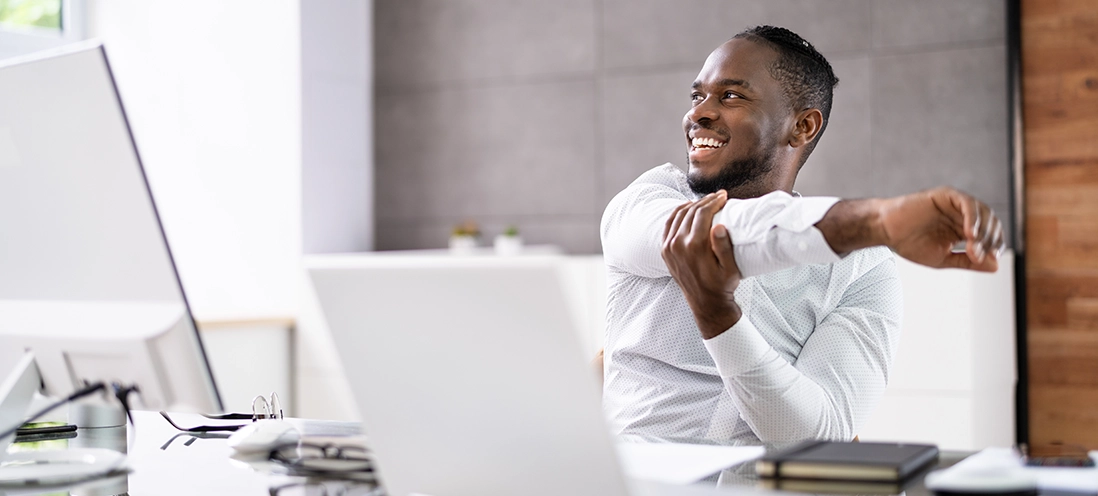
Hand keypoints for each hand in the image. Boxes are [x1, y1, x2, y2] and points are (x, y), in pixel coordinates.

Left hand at [661, 190, 742, 338]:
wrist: (705, 303)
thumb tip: (719, 226)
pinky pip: (669, 224)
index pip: (702, 213)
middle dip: (705, 201)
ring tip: (706, 201)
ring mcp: (668, 247)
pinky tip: (688, 209)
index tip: (724, 196)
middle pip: (691, 212)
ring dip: (692, 205)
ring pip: (679, 215)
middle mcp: (678, 245)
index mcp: (695, 247)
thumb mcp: (730, 269)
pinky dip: (678, 213)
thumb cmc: (722, 285)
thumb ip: (724, 247)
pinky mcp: (664, 250)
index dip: (714, 201)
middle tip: (718, 196)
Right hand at [879, 187, 1003, 271]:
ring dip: (984, 231)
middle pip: (991, 224)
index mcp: (963, 228)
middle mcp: (962, 214)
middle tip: (978, 256)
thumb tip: (995, 266)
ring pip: (983, 213)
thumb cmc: (910, 243)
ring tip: (974, 247)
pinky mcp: (946, 195)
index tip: (989, 261)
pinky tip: (970, 233)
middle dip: (990, 241)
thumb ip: (968, 262)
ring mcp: (956, 204)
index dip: (995, 247)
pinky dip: (973, 218)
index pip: (991, 235)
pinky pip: (967, 204)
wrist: (887, 231)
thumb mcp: (944, 259)